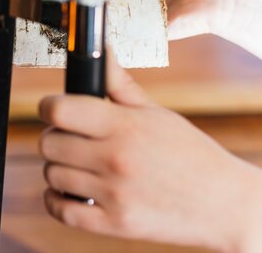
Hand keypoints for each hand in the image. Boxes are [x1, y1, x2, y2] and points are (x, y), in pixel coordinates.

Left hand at [38, 56, 261, 251]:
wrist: (225, 205)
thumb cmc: (190, 153)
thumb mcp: (156, 113)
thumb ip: (119, 84)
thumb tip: (101, 50)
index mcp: (124, 126)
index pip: (58, 110)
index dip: (48, 107)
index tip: (53, 110)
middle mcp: (115, 158)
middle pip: (48, 143)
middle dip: (54, 138)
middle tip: (70, 140)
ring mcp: (114, 193)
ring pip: (52, 175)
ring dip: (58, 170)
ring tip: (78, 167)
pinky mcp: (115, 223)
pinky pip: (61, 210)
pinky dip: (57, 200)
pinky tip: (71, 191)